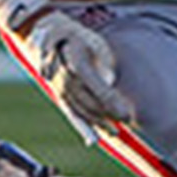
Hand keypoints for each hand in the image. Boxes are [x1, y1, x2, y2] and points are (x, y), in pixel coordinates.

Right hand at [22, 7, 131, 131]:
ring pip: (77, 107)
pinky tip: (92, 140)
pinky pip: (70, 112)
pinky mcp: (58, 94)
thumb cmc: (80, 38)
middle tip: (127, 119)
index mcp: (72, 56)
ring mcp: (56, 85)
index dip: (109, 98)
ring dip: (96, 122)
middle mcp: (61, 73)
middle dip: (105, 112)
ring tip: (114, 132)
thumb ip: (103, 60)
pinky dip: (82, 126)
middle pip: (84, 97)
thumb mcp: (95, 43)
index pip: (92, 82)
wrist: (50, 37)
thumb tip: (111, 80)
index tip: (125, 110)